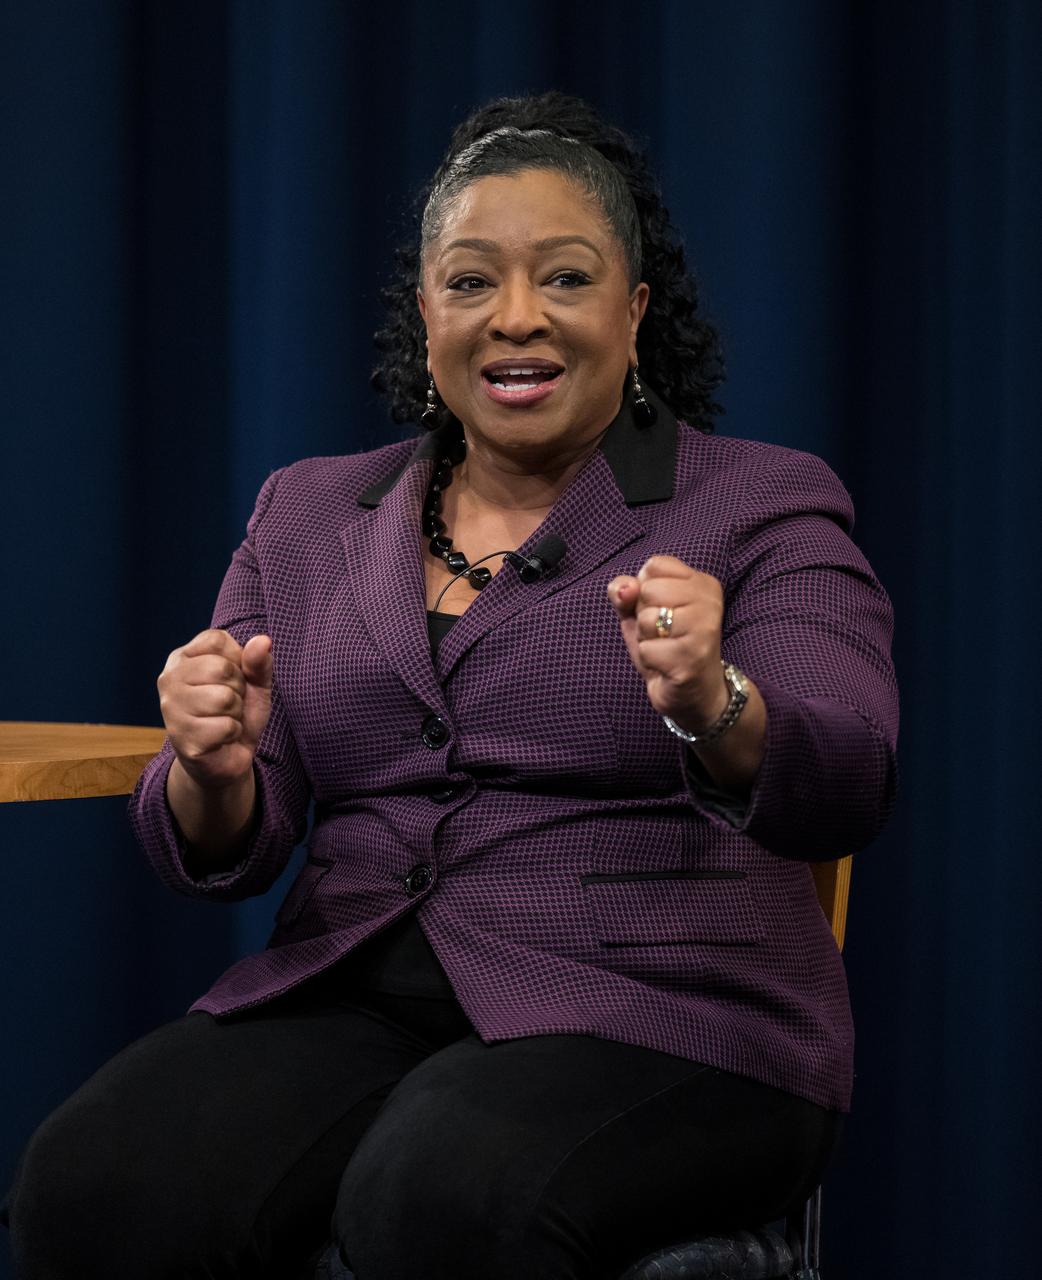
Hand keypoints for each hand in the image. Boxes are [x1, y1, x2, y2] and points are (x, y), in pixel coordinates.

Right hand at [157, 629, 272, 788]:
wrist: (226, 757)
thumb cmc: (235, 712)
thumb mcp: (254, 683)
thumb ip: (258, 662)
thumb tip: (263, 640)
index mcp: (183, 657)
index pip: (217, 640)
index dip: (238, 660)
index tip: (231, 678)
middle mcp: (169, 679)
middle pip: (221, 668)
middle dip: (238, 688)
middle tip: (228, 703)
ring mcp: (171, 709)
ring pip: (224, 698)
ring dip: (236, 712)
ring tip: (224, 719)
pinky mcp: (182, 737)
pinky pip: (225, 727)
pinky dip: (233, 733)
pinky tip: (221, 738)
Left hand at [608, 556, 729, 733]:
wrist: (695, 694)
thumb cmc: (668, 646)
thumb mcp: (640, 612)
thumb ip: (625, 592)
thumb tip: (625, 588)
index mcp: (703, 583)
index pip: (654, 566)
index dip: (646, 591)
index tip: (665, 611)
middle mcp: (710, 601)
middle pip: (648, 589)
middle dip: (645, 616)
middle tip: (665, 634)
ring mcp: (703, 629)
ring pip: (646, 619)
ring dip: (647, 639)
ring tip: (666, 648)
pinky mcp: (692, 657)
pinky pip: (647, 649)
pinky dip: (649, 660)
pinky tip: (668, 665)